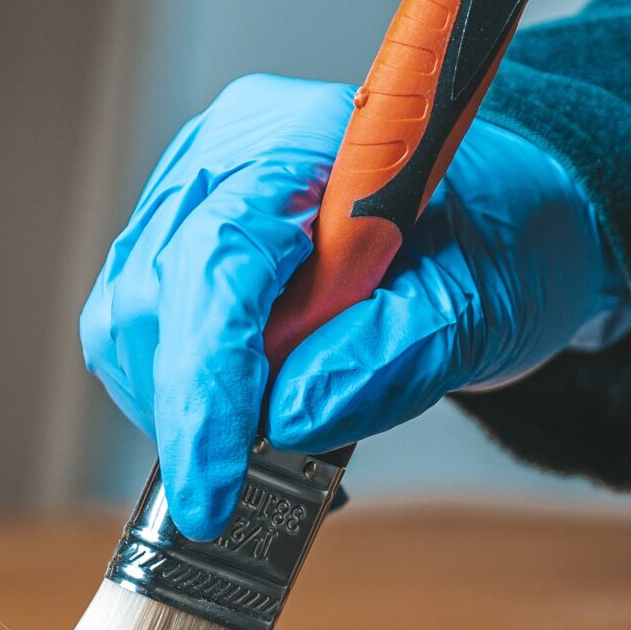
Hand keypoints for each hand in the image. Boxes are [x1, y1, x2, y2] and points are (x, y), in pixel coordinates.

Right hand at [81, 73, 630, 539]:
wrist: (501, 221)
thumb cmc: (501, 240)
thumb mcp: (483, 304)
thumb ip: (393, 354)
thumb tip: (291, 416)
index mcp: (303, 140)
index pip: (218, 260)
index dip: (208, 384)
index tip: (213, 489)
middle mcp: (226, 157)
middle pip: (151, 296)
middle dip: (193, 407)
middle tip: (252, 482)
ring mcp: (191, 199)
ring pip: (128, 325)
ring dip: (184, 408)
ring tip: (264, 442)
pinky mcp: (176, 246)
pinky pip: (142, 338)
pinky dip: (187, 399)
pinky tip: (247, 417)